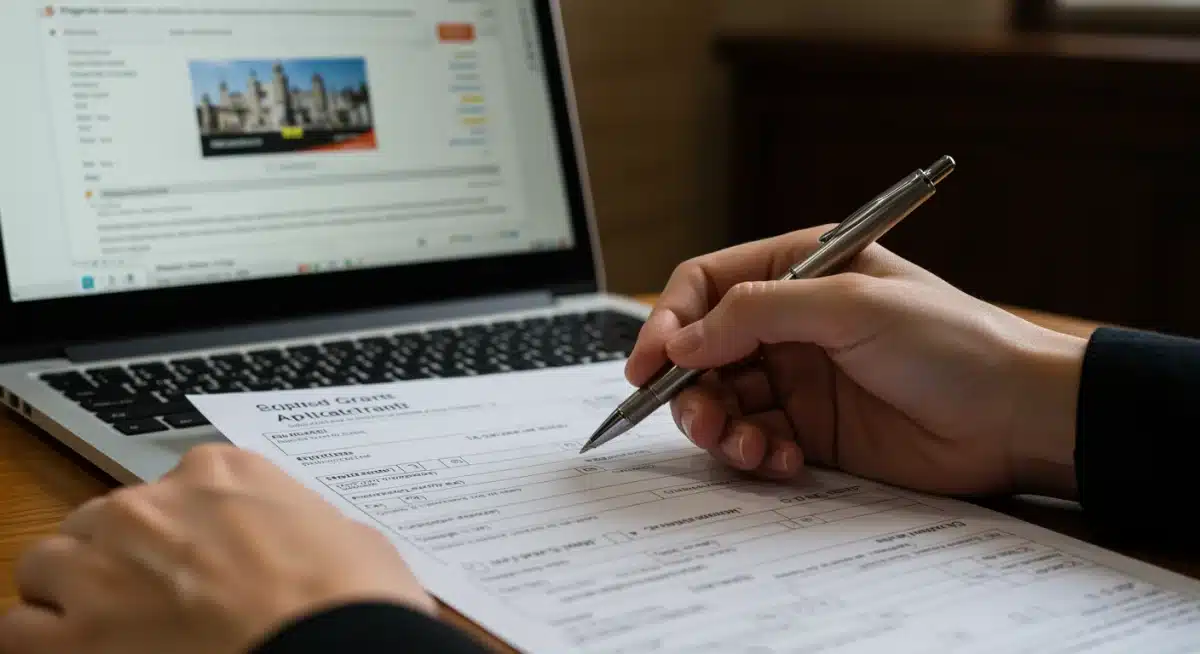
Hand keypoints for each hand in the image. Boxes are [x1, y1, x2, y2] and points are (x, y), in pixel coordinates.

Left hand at [0, 445, 433, 653]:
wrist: (336, 647)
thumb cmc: (352, 599)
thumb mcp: (347, 534)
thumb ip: (297, 522)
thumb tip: (301, 544)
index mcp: (221, 473)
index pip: (174, 486)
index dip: (182, 528)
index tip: (197, 558)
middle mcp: (153, 506)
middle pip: (101, 521)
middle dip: (119, 557)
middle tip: (154, 600)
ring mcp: (105, 566)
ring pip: (46, 565)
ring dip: (69, 594)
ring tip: (106, 631)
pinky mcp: (74, 634)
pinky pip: (17, 630)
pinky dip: (39, 642)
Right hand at [626, 225, 1087, 499]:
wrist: (1014, 416)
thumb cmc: (951, 342)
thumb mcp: (851, 305)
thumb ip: (758, 312)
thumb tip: (682, 336)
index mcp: (798, 271)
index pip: (706, 286)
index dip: (668, 322)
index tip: (648, 364)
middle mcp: (790, 323)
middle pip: (701, 351)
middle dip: (689, 386)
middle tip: (701, 417)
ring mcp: (798, 379)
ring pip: (721, 400)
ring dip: (718, 426)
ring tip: (744, 445)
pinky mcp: (811, 430)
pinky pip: (754, 441)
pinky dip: (753, 455)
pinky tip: (780, 461)